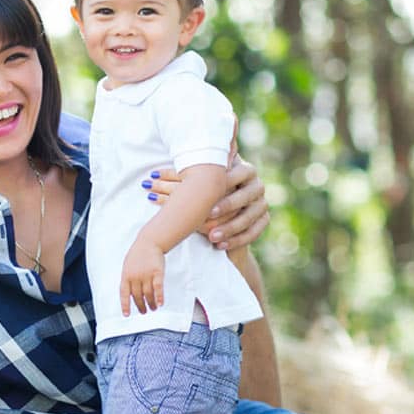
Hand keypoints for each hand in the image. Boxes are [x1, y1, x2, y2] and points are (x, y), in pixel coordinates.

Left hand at [120, 238, 164, 314]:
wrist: (149, 241)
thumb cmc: (138, 254)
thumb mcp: (127, 265)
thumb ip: (128, 279)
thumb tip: (129, 293)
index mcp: (126, 275)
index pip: (124, 294)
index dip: (125, 305)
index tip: (126, 314)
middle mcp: (135, 277)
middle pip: (137, 296)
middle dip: (141, 306)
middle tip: (144, 311)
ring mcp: (146, 275)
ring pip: (148, 294)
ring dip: (151, 303)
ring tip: (153, 308)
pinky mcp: (157, 272)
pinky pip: (158, 288)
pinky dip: (159, 297)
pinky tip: (161, 303)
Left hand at [143, 156, 268, 250]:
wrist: (226, 228)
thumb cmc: (204, 203)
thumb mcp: (195, 191)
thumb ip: (181, 181)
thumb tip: (149, 177)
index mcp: (240, 168)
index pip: (229, 172)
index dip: (214, 182)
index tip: (199, 193)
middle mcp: (255, 183)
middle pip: (243, 193)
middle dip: (224, 204)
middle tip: (208, 214)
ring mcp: (262, 203)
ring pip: (248, 215)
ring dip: (229, 226)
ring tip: (211, 235)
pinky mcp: (264, 221)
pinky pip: (253, 231)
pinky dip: (235, 238)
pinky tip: (218, 244)